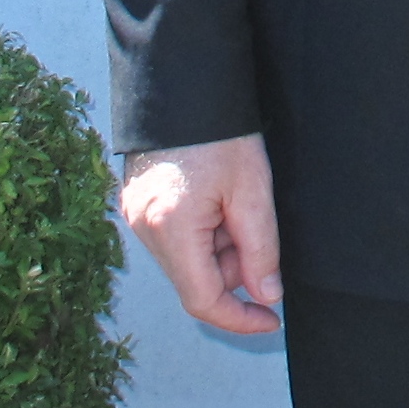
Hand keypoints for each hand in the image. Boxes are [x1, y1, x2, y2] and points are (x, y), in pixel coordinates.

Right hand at [121, 133, 283, 335]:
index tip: (272, 321)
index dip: (239, 318)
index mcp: (171, 230)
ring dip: (220, 246)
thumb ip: (261, 247)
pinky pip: (176, 238)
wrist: (184, 87)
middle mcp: (145, 230)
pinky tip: (221, 199)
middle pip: (196, 278)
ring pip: (188, 258)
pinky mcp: (139, 205)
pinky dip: (205, 232)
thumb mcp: (252, 190)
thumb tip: (267, 294)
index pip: (202, 300)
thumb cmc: (222, 133)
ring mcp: (136, 218)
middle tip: (259, 230)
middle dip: (234, 267)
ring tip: (239, 200)